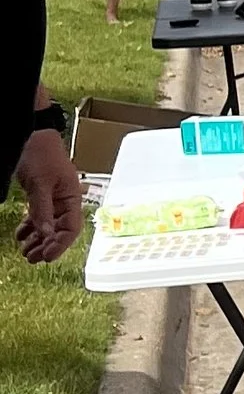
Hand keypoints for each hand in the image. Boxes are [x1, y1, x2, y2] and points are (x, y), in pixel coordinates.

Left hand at [13, 129, 80, 264]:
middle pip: (59, 230)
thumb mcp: (40, 184)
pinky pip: (38, 216)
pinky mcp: (41, 195)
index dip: (60, 245)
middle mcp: (64, 201)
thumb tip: (46, 233)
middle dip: (46, 246)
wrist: (33, 135)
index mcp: (72, 198)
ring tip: (26, 252)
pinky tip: (21, 235)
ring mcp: (53, 199)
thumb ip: (42, 209)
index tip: (47, 257)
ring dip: (37, 240)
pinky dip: (30, 227)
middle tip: (32, 259)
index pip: (71, 228)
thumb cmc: (42, 155)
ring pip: (47, 226)